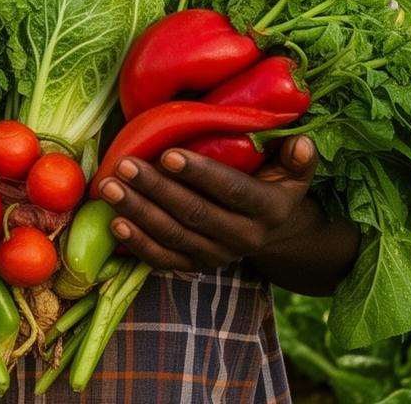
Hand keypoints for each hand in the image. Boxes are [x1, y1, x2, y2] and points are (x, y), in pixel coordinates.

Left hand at [97, 135, 318, 272]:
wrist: (274, 231)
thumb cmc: (274, 183)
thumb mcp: (294, 171)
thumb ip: (297, 158)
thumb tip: (300, 143)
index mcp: (268, 209)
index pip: (231, 190)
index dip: (200, 174)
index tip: (168, 153)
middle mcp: (244, 238)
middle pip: (195, 214)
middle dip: (156, 189)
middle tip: (125, 165)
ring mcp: (218, 256)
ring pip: (174, 236)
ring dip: (138, 212)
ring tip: (109, 187)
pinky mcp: (197, 267)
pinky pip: (164, 259)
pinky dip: (138, 243)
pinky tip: (115, 222)